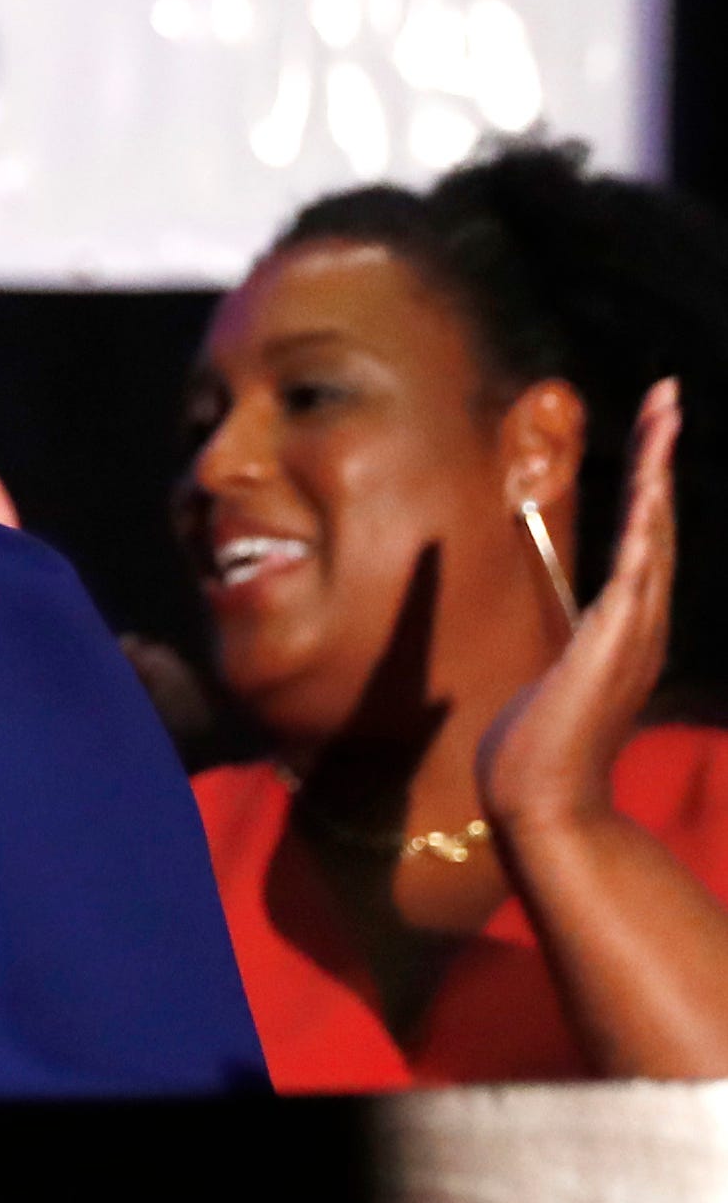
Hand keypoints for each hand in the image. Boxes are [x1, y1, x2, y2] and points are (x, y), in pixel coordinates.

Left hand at [481, 378, 679, 847]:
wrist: (544, 805)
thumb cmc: (534, 756)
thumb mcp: (549, 687)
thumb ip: (561, 662)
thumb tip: (553, 658)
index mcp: (622, 630)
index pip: (639, 542)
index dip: (647, 486)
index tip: (651, 436)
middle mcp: (639, 623)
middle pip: (657, 522)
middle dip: (660, 456)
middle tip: (668, 397)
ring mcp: (632, 631)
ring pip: (654, 532)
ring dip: (659, 469)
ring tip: (666, 413)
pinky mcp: (613, 642)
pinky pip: (637, 567)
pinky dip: (646, 523)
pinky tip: (653, 480)